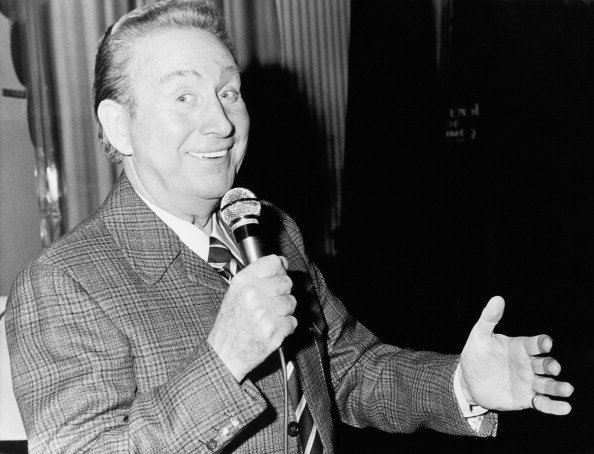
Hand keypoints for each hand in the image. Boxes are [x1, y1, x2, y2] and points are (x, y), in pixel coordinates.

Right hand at [207, 255, 297, 381]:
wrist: (225, 353)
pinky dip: (285, 326)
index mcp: (243, 282)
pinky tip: (271, 328)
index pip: (274, 262)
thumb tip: (283, 262)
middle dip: (282, 293)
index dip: (279, 270)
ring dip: (284, 311)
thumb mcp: (236, 291)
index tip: (276, 277)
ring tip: (268, 317)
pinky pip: (293, 321)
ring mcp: (265, 313)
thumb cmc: (231, 322)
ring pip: (292, 302)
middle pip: (287, 282)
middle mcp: (254, 294)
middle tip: (269, 303)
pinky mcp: (275, 331)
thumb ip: (259, 274)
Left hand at [460, 296, 573, 414]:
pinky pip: (543, 403)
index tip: (546, 343)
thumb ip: (489, 318)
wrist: (468, 381)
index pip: (534, 344)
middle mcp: (528, 364)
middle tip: (553, 367)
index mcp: (519, 347)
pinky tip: (565, 408)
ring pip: (548, 384)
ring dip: (558, 387)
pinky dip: (554, 406)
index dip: (541, 343)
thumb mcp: (479, 336)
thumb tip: (497, 298)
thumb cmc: (476, 355)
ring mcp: (528, 382)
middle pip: (544, 364)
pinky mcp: (526, 399)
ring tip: (567, 389)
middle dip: (551, 365)